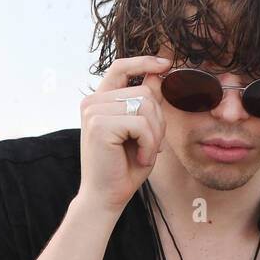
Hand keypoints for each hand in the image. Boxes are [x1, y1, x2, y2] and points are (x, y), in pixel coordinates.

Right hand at [76, 55, 170, 215]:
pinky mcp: (99, 124)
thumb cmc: (124, 168)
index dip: (143, 62)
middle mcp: (92, 102)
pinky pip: (141, 123)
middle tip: (152, 147)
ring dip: (154, 134)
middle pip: (144, 92)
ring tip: (145, 154)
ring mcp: (93, 111)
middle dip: (158, 121)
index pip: (120, 68)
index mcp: (99, 101)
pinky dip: (149, 143)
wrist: (106, 198)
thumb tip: (158, 74)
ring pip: (145, 107)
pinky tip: (141, 158)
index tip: (166, 64)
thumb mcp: (142, 132)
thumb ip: (146, 104)